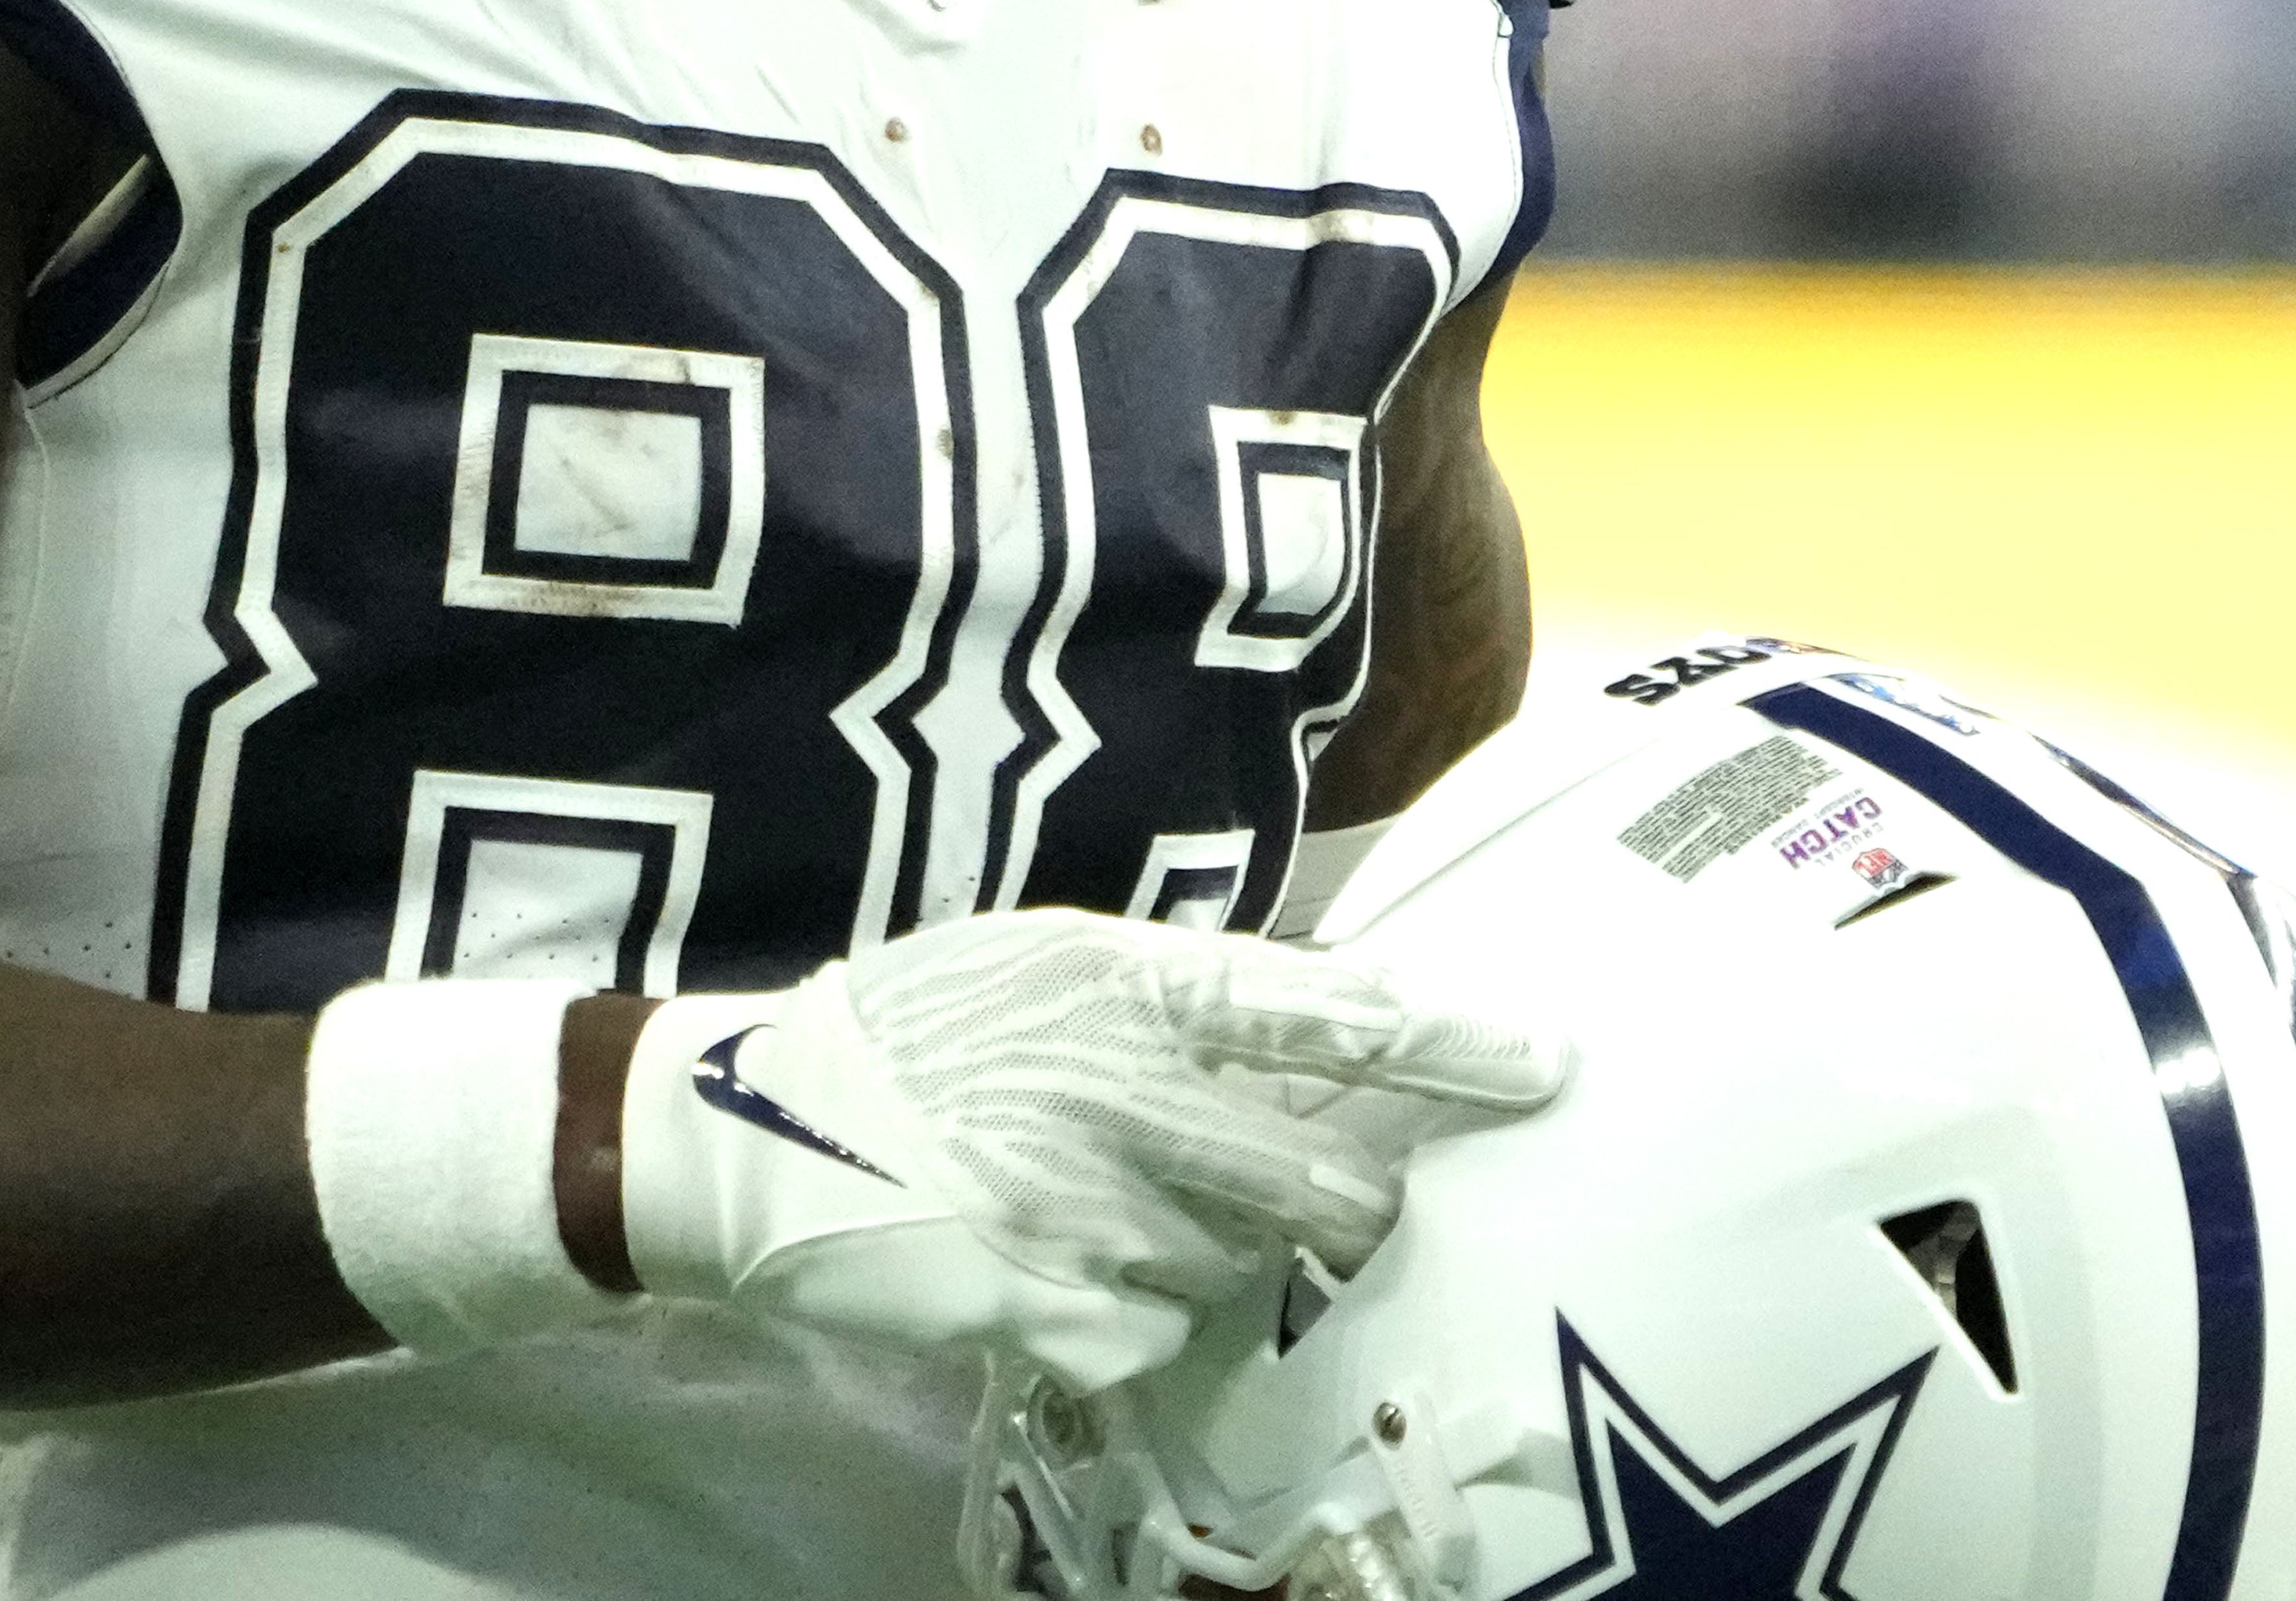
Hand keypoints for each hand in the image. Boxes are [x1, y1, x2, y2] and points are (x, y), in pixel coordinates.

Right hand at [614, 911, 1558, 1389]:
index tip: (1546, 1064)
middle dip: (1358, 1210)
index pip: (1330, 1014)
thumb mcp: (1041, 959)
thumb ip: (1172, 992)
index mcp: (1127, 983)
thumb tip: (1310, 1023)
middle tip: (1349, 1208)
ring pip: (1238, 1267)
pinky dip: (1131, 1317)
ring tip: (1115, 1214)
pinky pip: (1156, 1336)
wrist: (749, 1127)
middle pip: (1325, 1185)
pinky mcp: (1046, 1305)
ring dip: (1207, 1255)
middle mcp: (1126, 1093)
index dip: (1450, 1045)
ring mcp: (1089, 1209)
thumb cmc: (910, 1028)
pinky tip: (1061, 1270)